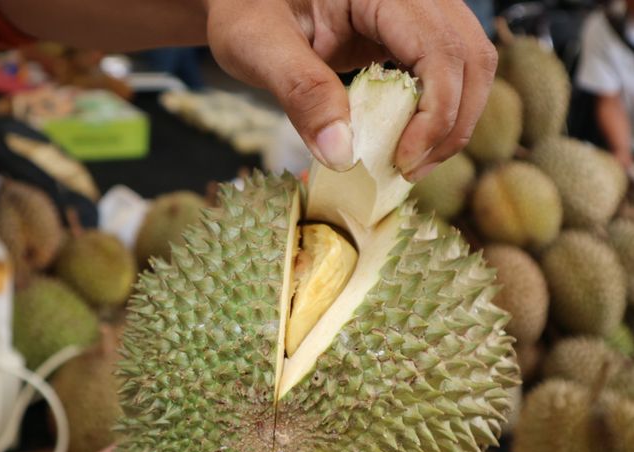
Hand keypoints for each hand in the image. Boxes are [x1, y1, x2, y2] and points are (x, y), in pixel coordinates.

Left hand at [205, 0, 496, 179]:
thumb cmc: (245, 8)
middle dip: (451, 124)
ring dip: (451, 119)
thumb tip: (343, 157)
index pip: (439, 49)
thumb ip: (300, 92)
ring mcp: (417, 8)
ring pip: (468, 63)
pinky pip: (446, 68)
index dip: (435, 113)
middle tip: (411, 171)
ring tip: (412, 162)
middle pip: (470, 57)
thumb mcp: (259, 45)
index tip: (403, 162)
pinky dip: (436, 109)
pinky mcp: (410, 29)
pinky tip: (407, 138)